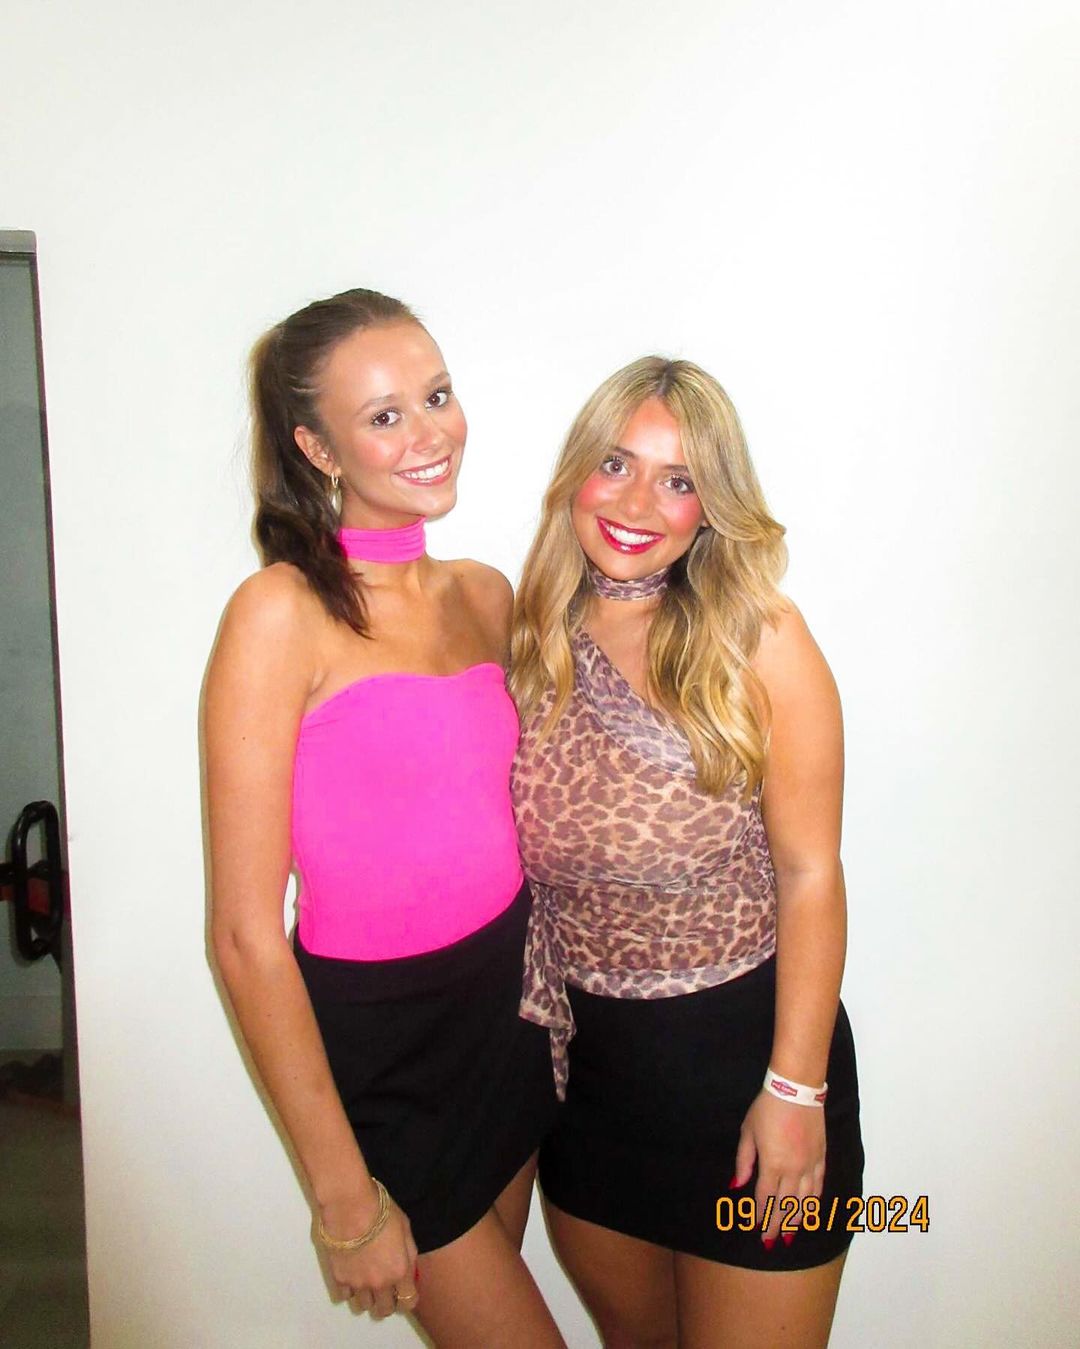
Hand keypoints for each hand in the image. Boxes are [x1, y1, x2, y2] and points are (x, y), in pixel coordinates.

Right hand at [322, 1192, 419, 1317]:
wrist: (350, 1205)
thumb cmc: (381, 1211)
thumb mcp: (406, 1228)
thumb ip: (408, 1253)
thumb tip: (408, 1268)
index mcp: (400, 1271)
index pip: (408, 1302)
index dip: (407, 1299)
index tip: (403, 1292)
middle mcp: (380, 1283)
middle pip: (385, 1310)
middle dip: (386, 1302)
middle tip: (384, 1289)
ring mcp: (358, 1284)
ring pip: (364, 1306)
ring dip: (367, 1297)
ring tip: (365, 1281)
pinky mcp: (339, 1279)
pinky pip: (344, 1296)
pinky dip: (348, 1290)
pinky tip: (350, 1275)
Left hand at [732, 1089, 824, 1247]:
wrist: (796, 1090)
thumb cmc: (767, 1108)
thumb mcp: (748, 1131)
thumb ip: (744, 1161)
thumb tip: (737, 1186)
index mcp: (772, 1164)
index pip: (765, 1198)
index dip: (759, 1214)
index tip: (754, 1226)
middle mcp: (793, 1170)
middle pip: (785, 1204)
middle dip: (777, 1224)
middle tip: (771, 1240)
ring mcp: (810, 1165)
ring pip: (804, 1201)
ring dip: (797, 1219)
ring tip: (790, 1234)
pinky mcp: (821, 1158)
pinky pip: (819, 1186)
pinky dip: (814, 1202)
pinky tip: (810, 1212)